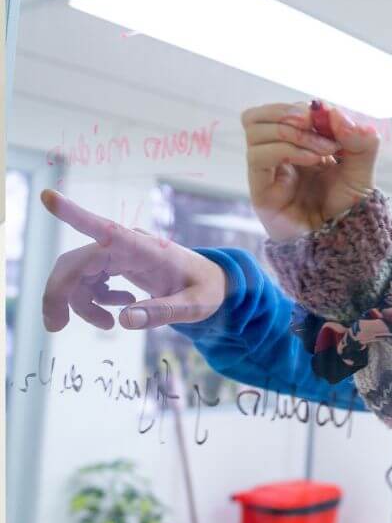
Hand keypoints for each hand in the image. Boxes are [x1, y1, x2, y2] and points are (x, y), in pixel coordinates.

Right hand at [40, 190, 227, 330]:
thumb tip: (124, 320)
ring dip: (80, 303)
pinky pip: (88, 279)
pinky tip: (118, 308)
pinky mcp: (116, 261)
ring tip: (107, 325)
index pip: (105, 229)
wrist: (214, 283)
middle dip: (59, 292)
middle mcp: (126, 245)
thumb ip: (163, 312)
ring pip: (78, 274)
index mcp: (145, 248)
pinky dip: (92, 299)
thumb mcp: (195, 306)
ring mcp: (118, 252)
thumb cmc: (207, 290)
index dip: (74, 214)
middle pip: (76, 262)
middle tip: (55, 326)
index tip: (47, 197)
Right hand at [243, 101, 378, 241]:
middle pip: (256, 116)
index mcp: (295, 145)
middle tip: (319, 125)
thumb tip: (335, 112)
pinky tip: (313, 160)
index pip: (282, 111)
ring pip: (254, 130)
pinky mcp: (260, 191)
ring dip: (292, 131)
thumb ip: (359, 140)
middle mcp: (276, 156)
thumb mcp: (363, 168)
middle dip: (290, 112)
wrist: (344, 242)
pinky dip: (286, 149)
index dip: (305, 108)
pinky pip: (258, 156)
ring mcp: (266, 172)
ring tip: (324, 149)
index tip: (333, 120)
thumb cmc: (349, 207)